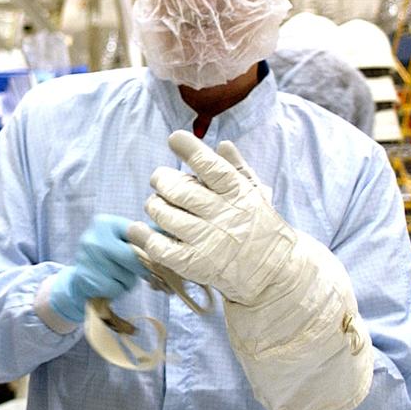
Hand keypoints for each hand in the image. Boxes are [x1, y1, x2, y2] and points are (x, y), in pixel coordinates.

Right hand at [49, 214, 147, 323]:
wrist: (80, 279)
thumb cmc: (108, 258)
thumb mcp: (122, 241)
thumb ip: (144, 237)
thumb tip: (173, 234)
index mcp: (105, 223)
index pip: (137, 234)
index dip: (150, 248)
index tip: (158, 259)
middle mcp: (94, 237)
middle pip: (133, 257)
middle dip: (142, 269)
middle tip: (148, 275)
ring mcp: (87, 258)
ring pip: (126, 275)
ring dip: (128, 282)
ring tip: (119, 278)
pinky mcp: (86, 277)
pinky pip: (115, 288)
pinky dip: (117, 290)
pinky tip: (109, 285)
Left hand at [126, 130, 295, 303]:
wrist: (273, 271)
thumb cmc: (259, 226)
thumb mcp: (256, 193)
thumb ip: (237, 168)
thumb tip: (222, 144)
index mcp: (238, 194)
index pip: (211, 167)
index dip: (190, 150)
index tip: (174, 138)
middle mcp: (222, 216)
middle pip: (179, 190)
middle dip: (162, 179)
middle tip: (159, 179)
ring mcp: (207, 241)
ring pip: (165, 215)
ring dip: (154, 204)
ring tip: (157, 203)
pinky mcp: (194, 264)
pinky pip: (160, 247)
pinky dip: (143, 235)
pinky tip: (137, 228)